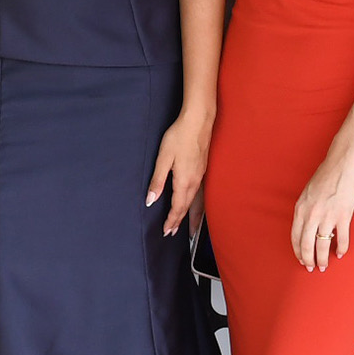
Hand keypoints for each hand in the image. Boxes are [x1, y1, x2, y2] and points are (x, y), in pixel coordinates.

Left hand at [147, 111, 210, 236]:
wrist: (198, 121)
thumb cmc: (179, 137)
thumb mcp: (163, 158)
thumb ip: (157, 181)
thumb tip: (150, 200)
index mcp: (183, 181)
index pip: (177, 207)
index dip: (171, 220)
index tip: (166, 231)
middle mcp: (195, 182)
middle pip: (188, 207)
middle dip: (180, 221)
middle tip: (174, 233)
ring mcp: (201, 176)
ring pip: (197, 203)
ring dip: (191, 216)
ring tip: (188, 228)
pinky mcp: (203, 170)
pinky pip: (201, 195)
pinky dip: (198, 206)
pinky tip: (196, 206)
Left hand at [291, 154, 353, 272]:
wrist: (341, 165)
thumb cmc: (325, 176)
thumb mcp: (307, 194)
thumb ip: (305, 210)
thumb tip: (306, 226)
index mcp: (300, 209)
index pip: (295, 237)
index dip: (298, 251)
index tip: (301, 259)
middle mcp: (311, 215)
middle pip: (306, 245)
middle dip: (309, 260)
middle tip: (312, 268)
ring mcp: (327, 216)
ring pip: (322, 246)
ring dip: (323, 259)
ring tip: (324, 266)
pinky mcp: (343, 216)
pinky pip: (341, 239)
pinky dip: (341, 249)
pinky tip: (340, 254)